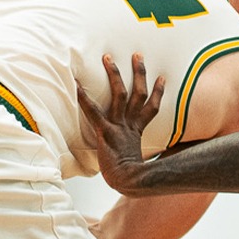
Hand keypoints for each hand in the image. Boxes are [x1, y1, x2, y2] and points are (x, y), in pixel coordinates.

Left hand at [74, 53, 163, 193]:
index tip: (162, 77)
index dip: (158, 92)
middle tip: (137, 55)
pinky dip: (84, 97)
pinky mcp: (106, 131)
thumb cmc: (133, 178)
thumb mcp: (142, 163)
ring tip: (108, 58)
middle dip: (139, 73)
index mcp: (138, 131)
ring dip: (115, 74)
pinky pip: (94, 111)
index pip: (151, 107)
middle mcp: (130, 124)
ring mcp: (119, 126)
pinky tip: (76, 85)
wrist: (130, 182)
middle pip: (139, 93)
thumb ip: (146, 157)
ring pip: (120, 94)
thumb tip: (157, 164)